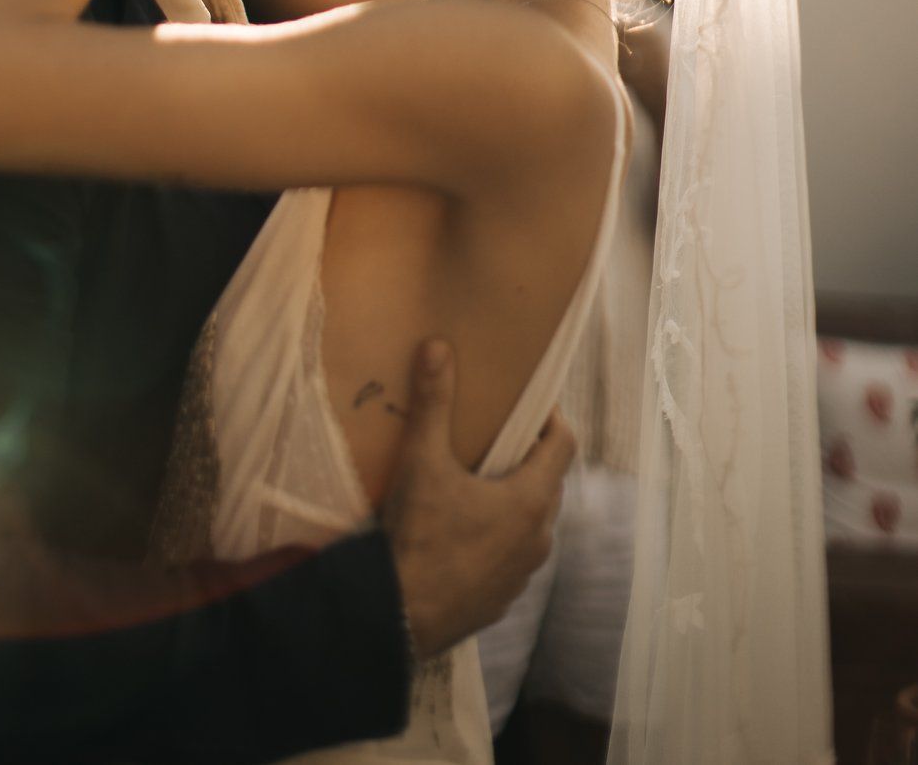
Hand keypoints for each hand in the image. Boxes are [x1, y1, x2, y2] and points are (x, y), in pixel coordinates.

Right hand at [383, 340, 573, 659]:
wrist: (398, 617)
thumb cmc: (419, 536)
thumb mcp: (423, 461)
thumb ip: (433, 402)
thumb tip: (438, 347)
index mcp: (532, 500)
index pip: (564, 444)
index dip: (551, 417)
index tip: (527, 400)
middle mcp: (539, 537)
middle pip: (547, 481)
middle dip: (526, 455)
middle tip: (493, 432)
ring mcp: (522, 573)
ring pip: (529, 522)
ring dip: (511, 498)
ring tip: (473, 479)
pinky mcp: (501, 599)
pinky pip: (510, 556)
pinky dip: (495, 535)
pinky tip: (459, 528)